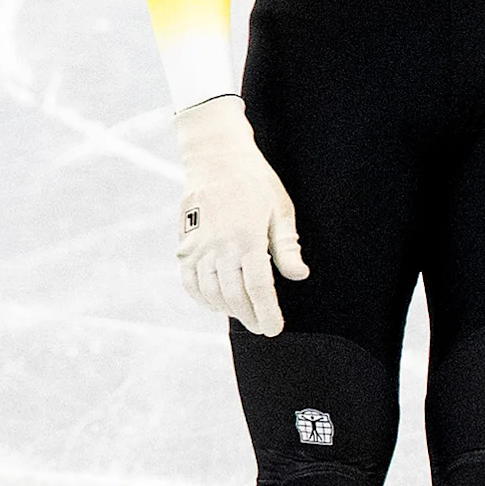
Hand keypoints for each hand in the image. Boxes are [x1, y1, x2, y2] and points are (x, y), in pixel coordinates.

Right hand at [176, 97, 305, 338]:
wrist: (215, 157)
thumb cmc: (254, 181)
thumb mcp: (280, 209)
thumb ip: (286, 246)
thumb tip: (299, 276)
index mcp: (248, 238)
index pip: (258, 288)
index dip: (267, 312)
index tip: (274, 328)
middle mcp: (221, 246)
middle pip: (234, 296)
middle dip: (250, 316)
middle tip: (262, 326)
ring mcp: (199, 246)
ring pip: (211, 292)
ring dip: (228, 309)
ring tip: (244, 313)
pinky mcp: (185, 244)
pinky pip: (189, 281)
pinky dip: (202, 297)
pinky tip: (216, 302)